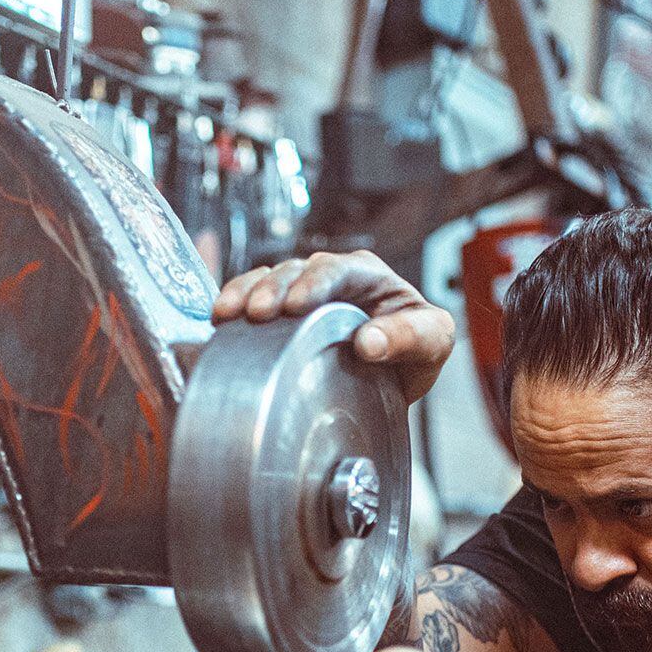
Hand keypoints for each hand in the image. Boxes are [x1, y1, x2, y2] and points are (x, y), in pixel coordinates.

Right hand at [212, 251, 454, 403]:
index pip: (337, 269)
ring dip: (246, 294)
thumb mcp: (432, 343)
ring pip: (267, 279)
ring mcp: (299, 292)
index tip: (297, 305)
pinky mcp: (277, 314)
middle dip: (273, 288)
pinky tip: (220, 322)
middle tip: (258, 313)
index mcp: (366, 274)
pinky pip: (250, 298)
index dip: (315, 283)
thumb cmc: (416, 352)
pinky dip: (233, 304)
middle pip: (294, 270)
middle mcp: (329, 276)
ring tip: (230, 316)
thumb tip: (368, 343)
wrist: (390, 383)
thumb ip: (410, 338)